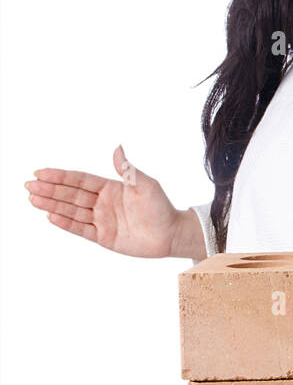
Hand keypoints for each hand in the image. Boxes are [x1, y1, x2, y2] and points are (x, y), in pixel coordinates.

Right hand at [25, 144, 187, 257]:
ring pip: (72, 211)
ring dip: (52, 204)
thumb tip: (117, 147)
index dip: (61, 176)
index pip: (80, 180)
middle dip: (50, 189)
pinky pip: (81, 229)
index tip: (42, 172)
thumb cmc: (160, 207)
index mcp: (109, 187)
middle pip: (71, 194)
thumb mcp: (145, 184)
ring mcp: (101, 220)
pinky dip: (66, 223)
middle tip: (29, 185)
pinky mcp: (103, 237)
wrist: (171, 234)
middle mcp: (101, 203)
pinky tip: (50, 216)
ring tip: (33, 198)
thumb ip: (128, 169)